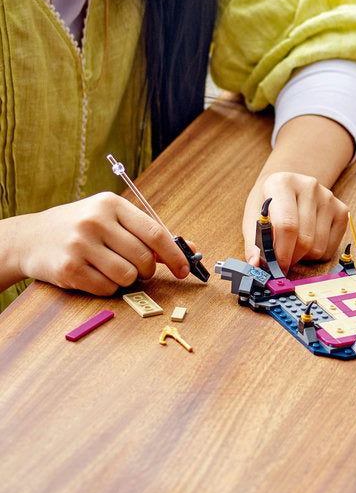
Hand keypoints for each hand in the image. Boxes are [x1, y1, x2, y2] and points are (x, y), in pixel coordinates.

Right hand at [12, 192, 190, 295]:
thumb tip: (188, 250)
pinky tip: (96, 275)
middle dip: (148, 269)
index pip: (154, 232)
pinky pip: (106, 288)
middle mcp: (96, 221)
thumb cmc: (80, 228)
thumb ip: (148, 233)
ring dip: (127, 279)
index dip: (174, 254)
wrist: (29, 238)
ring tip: (114, 268)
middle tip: (141, 269)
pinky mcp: (68, 269)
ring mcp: (80, 245)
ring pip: (127, 275)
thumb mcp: (113, 219)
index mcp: (112, 204)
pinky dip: (109, 287)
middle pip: (143, 257)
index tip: (184, 268)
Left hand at [242, 172, 346, 273]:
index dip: (281, 253)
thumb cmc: (268, 203)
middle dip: (291, 259)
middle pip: (304, 240)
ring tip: (293, 245)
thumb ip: (253, 242)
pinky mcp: (341, 210)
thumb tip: (256, 265)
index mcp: (282, 183)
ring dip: (303, 256)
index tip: (274, 268)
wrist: (288, 185)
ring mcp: (328, 197)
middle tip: (281, 261)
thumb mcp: (253, 216)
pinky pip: (330, 249)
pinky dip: (317, 254)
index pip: (287, 225)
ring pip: (318, 248)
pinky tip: (308, 240)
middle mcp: (309, 186)